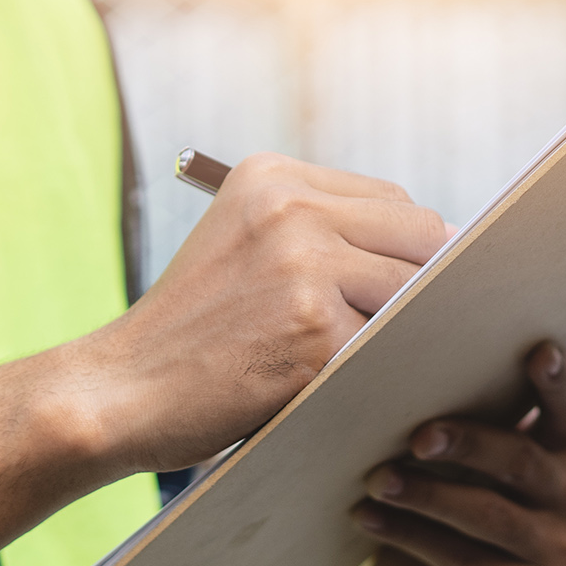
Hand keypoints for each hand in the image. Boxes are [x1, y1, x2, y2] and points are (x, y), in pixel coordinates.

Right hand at [75, 152, 449, 473]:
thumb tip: (445, 247)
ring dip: (397, 331)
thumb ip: (322, 229)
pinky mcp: (316, 331)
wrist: (120, 389)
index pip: (395, 200)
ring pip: (417, 292)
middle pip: (422, 236)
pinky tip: (333, 384)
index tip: (386, 291)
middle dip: (416, 287)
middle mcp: (291, 207)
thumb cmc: (190, 330)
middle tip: (381, 331)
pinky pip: (390, 348)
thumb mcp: (242, 244)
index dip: (404, 252)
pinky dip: (374, 371)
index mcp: (271, 176)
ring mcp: (305, 267)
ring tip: (350, 357)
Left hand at [352, 342, 565, 565]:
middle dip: (467, 443)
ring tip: (375, 478)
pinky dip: (409, 535)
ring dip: (425, 494)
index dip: (558, 381)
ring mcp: (559, 553)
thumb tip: (415, 375)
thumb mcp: (461, 453)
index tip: (538, 350)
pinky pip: (465, 561)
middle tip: (417, 436)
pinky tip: (367, 516)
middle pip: (522, 461)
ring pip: (489, 514)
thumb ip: (465, 417)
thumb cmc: (443, 490)